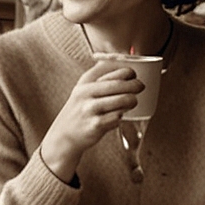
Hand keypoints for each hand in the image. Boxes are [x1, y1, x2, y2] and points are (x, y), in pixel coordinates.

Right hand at [37, 58, 143, 182]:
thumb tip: (125, 69)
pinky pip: (118, 117)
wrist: (64, 135)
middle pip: (120, 84)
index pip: (111, 69)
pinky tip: (116, 117)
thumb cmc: (79, 111)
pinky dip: (121, 117)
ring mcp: (90, 109)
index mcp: (85, 81)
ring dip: (132, 101)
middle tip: (140, 87)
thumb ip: (100, 79)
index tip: (133, 75)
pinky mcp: (96, 124)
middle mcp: (86, 93)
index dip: (128, 71)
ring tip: (131, 103)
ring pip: (123, 100)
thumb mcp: (83, 90)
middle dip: (136, 85)